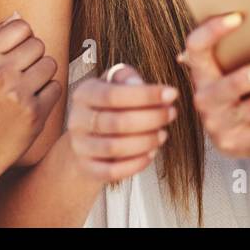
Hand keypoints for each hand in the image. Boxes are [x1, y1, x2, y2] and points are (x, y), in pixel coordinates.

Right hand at [0, 13, 61, 201]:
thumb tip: (17, 15)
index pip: (20, 27)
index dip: (22, 38)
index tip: (16, 53)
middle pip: (39, 44)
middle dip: (33, 58)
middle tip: (20, 75)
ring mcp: (18, 94)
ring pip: (51, 64)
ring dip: (42, 75)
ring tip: (26, 89)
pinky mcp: (36, 113)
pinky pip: (57, 87)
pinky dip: (48, 94)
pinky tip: (31, 104)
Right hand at [64, 64, 178, 182]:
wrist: (87, 136)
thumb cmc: (109, 104)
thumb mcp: (115, 83)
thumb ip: (127, 78)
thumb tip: (138, 83)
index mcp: (84, 93)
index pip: (114, 94)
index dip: (146, 95)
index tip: (172, 94)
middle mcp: (77, 120)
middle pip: (117, 122)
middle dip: (151, 118)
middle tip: (172, 113)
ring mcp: (79, 146)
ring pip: (115, 148)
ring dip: (146, 141)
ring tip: (163, 134)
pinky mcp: (86, 168)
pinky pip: (112, 171)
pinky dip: (136, 164)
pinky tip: (152, 152)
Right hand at [180, 14, 249, 158]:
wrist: (229, 130)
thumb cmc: (236, 82)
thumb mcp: (229, 67)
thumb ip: (239, 49)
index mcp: (200, 72)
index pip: (196, 46)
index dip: (213, 30)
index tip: (239, 16)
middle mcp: (204, 99)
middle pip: (239, 81)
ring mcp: (219, 124)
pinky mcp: (238, 143)